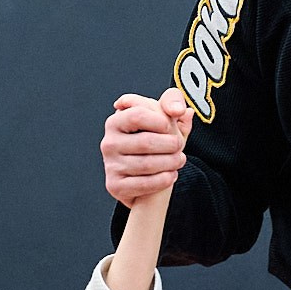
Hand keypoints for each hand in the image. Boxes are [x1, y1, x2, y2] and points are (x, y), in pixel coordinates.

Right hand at [102, 88, 191, 205]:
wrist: (144, 177)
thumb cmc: (154, 143)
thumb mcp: (164, 120)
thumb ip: (173, 104)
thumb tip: (181, 110)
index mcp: (116, 121)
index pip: (138, 114)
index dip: (161, 120)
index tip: (170, 126)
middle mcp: (109, 143)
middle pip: (145, 141)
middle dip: (170, 144)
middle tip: (179, 146)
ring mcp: (110, 165)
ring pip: (147, 164)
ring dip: (171, 162)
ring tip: (179, 160)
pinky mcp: (115, 185)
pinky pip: (144, 184)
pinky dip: (164, 180)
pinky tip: (171, 175)